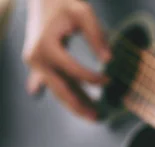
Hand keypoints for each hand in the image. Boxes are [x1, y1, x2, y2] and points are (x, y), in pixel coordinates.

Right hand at [22, 0, 110, 119]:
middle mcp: (36, 57)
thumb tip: (109, 60)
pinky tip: (77, 107)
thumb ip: (97, 36)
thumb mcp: (84, 14)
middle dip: (79, 105)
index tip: (109, 80)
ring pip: (56, 90)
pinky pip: (53, 84)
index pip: (72, 70)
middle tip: (97, 118)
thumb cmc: (64, 4)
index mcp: (46, 46)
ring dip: (74, 104)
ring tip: (93, 116)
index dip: (91, 78)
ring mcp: (35, 63)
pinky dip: (66, 94)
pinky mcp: (38, 64)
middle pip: (60, 89)